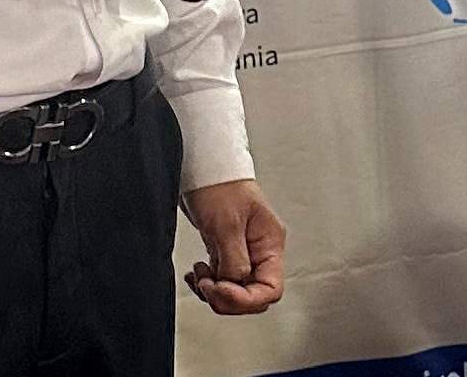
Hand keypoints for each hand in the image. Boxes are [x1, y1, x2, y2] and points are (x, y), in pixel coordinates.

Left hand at [181, 179, 288, 315]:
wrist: (201, 167)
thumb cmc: (220, 183)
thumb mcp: (227, 224)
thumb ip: (235, 260)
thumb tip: (235, 283)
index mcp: (270, 243)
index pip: (270, 289)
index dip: (247, 299)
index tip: (223, 289)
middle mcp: (259, 250)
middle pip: (253, 294)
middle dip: (228, 297)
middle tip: (208, 285)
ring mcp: (242, 251)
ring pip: (235, 290)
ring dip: (214, 291)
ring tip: (200, 276)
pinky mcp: (225, 250)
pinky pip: (221, 279)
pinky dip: (207, 283)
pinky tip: (196, 274)